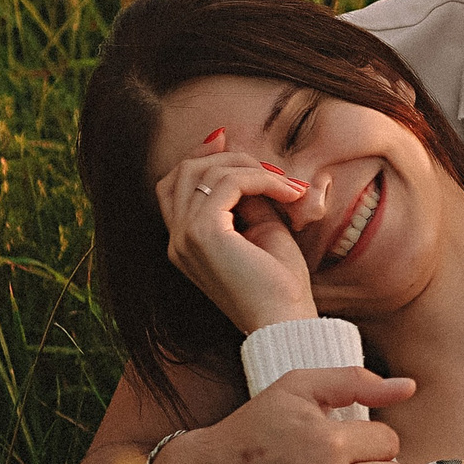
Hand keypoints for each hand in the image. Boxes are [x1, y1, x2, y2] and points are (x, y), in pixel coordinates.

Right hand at [158, 128, 317, 333]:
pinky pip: (228, 183)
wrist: (286, 322)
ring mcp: (185, 237)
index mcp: (185, 244)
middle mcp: (177, 241)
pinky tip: (289, 192)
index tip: (228, 141)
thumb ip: (248, 199)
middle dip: (228, 158)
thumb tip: (247, 165)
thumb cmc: (280, 285)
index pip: (174, 186)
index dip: (200, 158)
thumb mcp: (262, 230)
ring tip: (287, 186)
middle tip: (270, 170)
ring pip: (205, 172)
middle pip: (184, 172)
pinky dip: (261, 179)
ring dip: (250, 168)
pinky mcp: (203, 234)